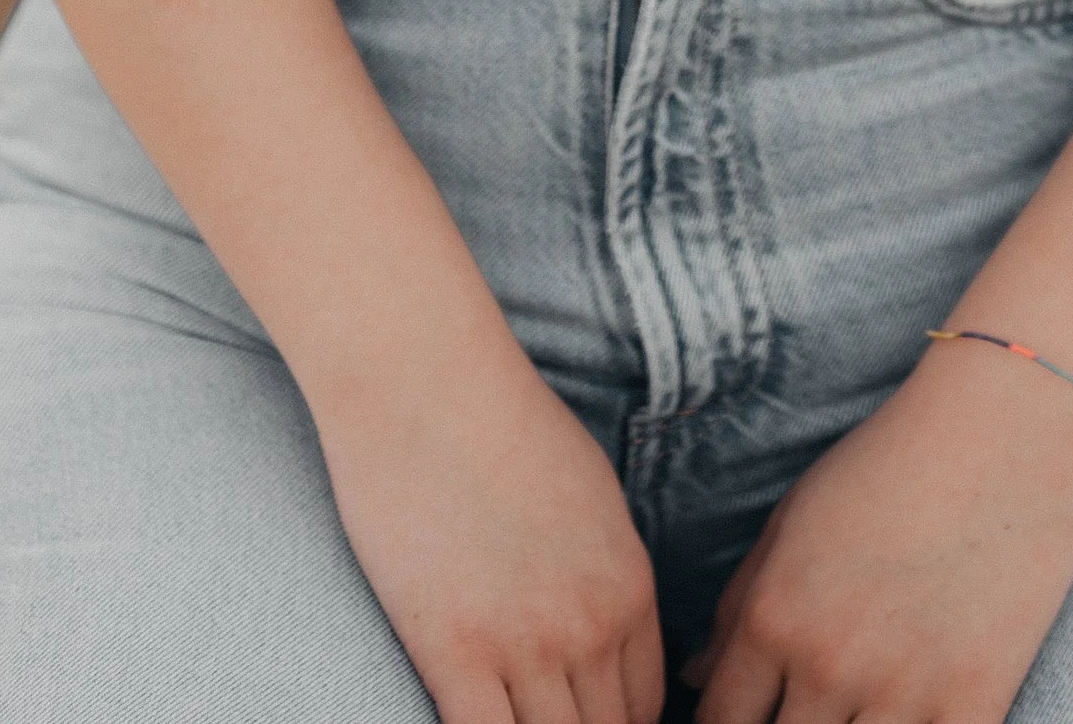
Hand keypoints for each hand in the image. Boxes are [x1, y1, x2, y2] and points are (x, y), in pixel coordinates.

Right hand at [317, 338, 665, 723]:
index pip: (643, 710)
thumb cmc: (502, 420)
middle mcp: (590, 625)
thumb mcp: (593, 494)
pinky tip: (474, 721)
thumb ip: (607, 570)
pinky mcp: (453, 650)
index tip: (581, 720)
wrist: (428, 382)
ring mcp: (524, 643)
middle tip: (546, 721)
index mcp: (629, 586)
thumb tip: (605, 628)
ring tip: (512, 720)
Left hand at [688, 347, 1072, 723]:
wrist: (1003, 431)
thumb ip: (739, 603)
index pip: (720, 722)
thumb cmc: (890, 463)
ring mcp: (901, 690)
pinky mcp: (973, 703)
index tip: (749, 717)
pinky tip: (908, 719)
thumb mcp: (794, 518)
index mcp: (772, 616)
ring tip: (851, 712)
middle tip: (804, 708)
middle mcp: (827, 663)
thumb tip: (697, 677)